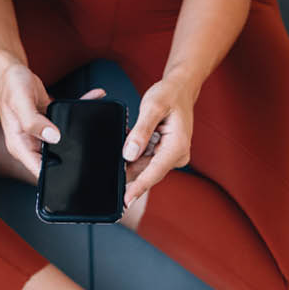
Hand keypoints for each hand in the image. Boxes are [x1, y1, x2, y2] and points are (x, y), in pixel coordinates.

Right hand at [0, 60, 104, 178]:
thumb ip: (34, 122)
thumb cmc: (10, 85)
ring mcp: (39, 134)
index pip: (39, 169)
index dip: (55, 176)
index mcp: (19, 145)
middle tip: (93, 147)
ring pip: (64, 140)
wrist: (10, 70)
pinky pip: (66, 123)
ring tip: (97, 121)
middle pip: (54, 158)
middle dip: (74, 155)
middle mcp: (30, 143)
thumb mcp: (20, 103)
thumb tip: (54, 138)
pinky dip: (79, 112)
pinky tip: (93, 100)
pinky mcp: (48, 123)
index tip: (75, 173)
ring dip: (79, 132)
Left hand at [121, 76, 199, 208]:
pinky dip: (135, 154)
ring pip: (144, 166)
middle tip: (108, 170)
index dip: (138, 188)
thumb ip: (141, 131)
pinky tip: (127, 146)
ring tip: (121, 145)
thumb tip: (129, 154)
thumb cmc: (169, 94)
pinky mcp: (165, 153)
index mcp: (177, 146)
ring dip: (130, 160)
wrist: (180, 88)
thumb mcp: (152, 107)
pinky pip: (146, 159)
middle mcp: (177, 155)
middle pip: (147, 171)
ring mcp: (172, 155)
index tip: (125, 201)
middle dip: (128, 171)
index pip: (154, 172)